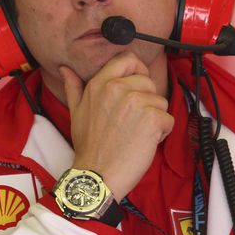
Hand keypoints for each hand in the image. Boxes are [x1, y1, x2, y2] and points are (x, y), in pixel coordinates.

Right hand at [59, 51, 173, 199]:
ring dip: (154, 118)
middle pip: (148, 82)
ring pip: (160, 101)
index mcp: (100, 83)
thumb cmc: (88, 146)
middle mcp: (118, 88)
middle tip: (133, 120)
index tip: (137, 87)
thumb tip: (65, 69)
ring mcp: (136, 103)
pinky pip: (168, 119)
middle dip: (147, 100)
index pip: (129, 59)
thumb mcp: (75, 111)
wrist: (97, 174)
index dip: (138, 71)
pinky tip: (145, 142)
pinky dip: (162, 132)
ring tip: (137, 133)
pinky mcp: (152, 119)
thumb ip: (73, 87)